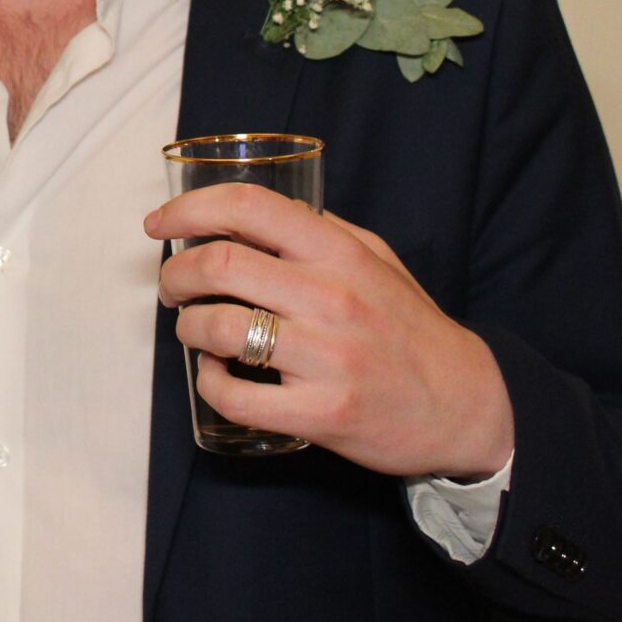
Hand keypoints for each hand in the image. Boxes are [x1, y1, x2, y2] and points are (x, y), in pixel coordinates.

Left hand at [149, 186, 512, 478]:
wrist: (462, 403)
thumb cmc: (409, 328)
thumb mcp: (377, 259)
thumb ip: (321, 232)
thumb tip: (251, 214)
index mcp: (339, 252)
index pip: (248, 207)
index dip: (189, 209)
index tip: (158, 223)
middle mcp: (330, 297)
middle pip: (218, 265)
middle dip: (175, 273)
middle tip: (170, 285)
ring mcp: (324, 357)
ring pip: (216, 327)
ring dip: (186, 326)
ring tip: (193, 329)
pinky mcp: (318, 413)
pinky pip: (234, 394)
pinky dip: (209, 382)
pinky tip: (217, 375)